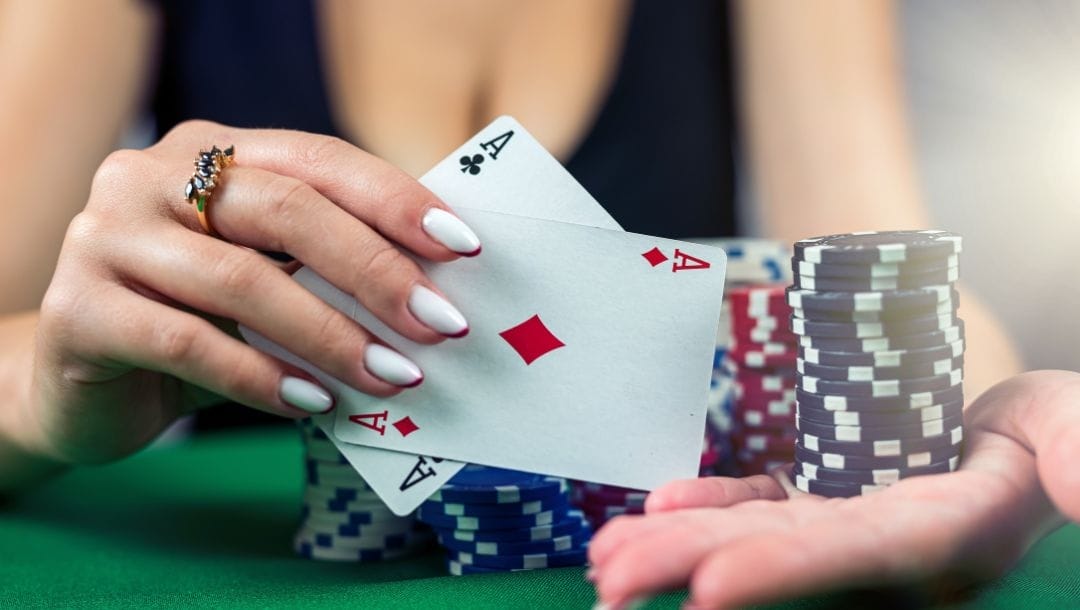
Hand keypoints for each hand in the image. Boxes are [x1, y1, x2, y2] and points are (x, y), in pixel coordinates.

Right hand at [25, 120, 480, 464]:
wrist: (80, 380)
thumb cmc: (194, 321)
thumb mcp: (261, 279)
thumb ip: (321, 266)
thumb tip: (435, 290)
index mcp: (207, 151)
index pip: (317, 161)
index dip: (395, 201)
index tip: (464, 248)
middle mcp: (150, 177)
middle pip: (287, 210)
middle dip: (376, 270)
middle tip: (441, 325)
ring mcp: (107, 237)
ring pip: (243, 282)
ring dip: (332, 336)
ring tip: (393, 377)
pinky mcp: (80, 310)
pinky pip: (190, 344)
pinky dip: (264, 377)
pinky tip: (315, 405)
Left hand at [589, 370, 1079, 608]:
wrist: (1013, 437)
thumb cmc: (1048, 433)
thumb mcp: (1068, 426)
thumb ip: (1074, 452)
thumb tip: (1079, 490)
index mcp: (948, 531)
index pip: (862, 554)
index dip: (787, 572)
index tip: (708, 591)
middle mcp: (886, 545)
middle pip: (783, 558)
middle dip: (696, 566)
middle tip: (612, 582)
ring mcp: (848, 525)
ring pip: (754, 534)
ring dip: (679, 544)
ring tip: (605, 561)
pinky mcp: (825, 501)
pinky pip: (759, 505)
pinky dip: (708, 505)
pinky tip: (655, 507)